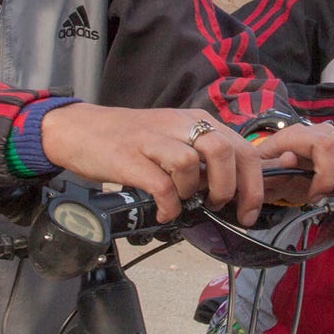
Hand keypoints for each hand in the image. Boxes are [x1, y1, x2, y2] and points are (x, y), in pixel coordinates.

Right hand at [41, 105, 260, 223]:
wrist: (79, 129)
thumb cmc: (129, 141)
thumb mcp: (171, 138)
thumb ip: (200, 158)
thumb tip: (229, 192)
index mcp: (194, 121)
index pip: (241, 147)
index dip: (254, 183)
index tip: (249, 211)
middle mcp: (177, 125)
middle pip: (224, 151)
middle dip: (231, 187)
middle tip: (219, 206)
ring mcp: (152, 140)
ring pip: (192, 163)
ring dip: (194, 192)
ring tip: (185, 203)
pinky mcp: (129, 157)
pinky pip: (160, 184)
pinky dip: (168, 205)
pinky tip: (164, 212)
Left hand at [251, 121, 333, 205]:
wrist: (275, 172)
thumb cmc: (270, 173)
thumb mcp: (262, 175)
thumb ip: (271, 169)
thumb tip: (289, 159)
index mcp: (300, 135)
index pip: (327, 145)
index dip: (326, 176)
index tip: (314, 194)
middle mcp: (326, 132)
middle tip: (329, 195)